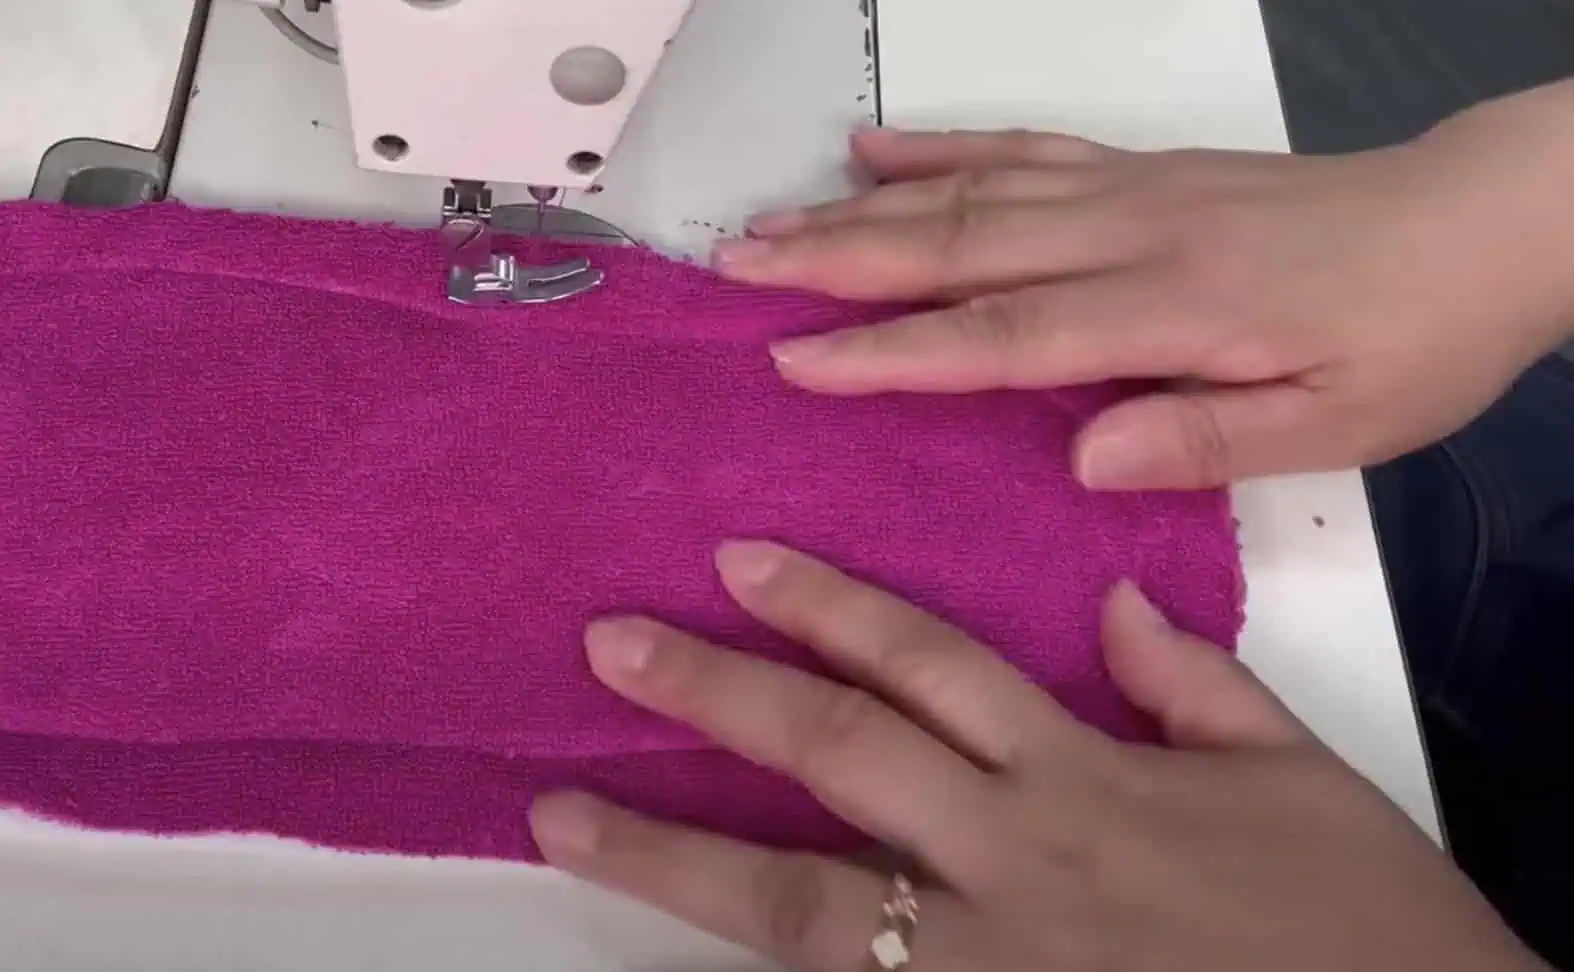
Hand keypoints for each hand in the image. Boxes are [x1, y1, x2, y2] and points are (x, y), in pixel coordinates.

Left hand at [529, 541, 1544, 971]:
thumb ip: (1196, 686)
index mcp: (1085, 776)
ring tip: (562, 815)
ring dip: (669, 852)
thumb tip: (1112, 606)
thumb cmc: (1364, 929)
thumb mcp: (1298, 781)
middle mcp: (1013, 856)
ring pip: (797, 898)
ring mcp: (980, 958)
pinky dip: (758, 966)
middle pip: (837, 754)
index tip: (740, 563)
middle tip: (609, 645)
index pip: (930, 666)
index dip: (829, 608)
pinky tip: (680, 949)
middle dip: (718, 692)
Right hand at [713, 82, 1573, 489]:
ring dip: (857, 210)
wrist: (1479, 226)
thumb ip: (1206, 437)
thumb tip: (1082, 459)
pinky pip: (1022, 149)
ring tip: (763, 224)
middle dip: (834, 261)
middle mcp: (1130, 234)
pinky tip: (869, 150)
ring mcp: (1128, 188)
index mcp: (1173, 308)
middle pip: (958, 245)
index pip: (1005, 335)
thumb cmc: (1413, 340)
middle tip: (731, 272)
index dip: (895, 351)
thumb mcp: (1338, 425)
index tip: (795, 361)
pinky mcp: (1139, 168)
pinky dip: (938, 148)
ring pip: (970, 193)